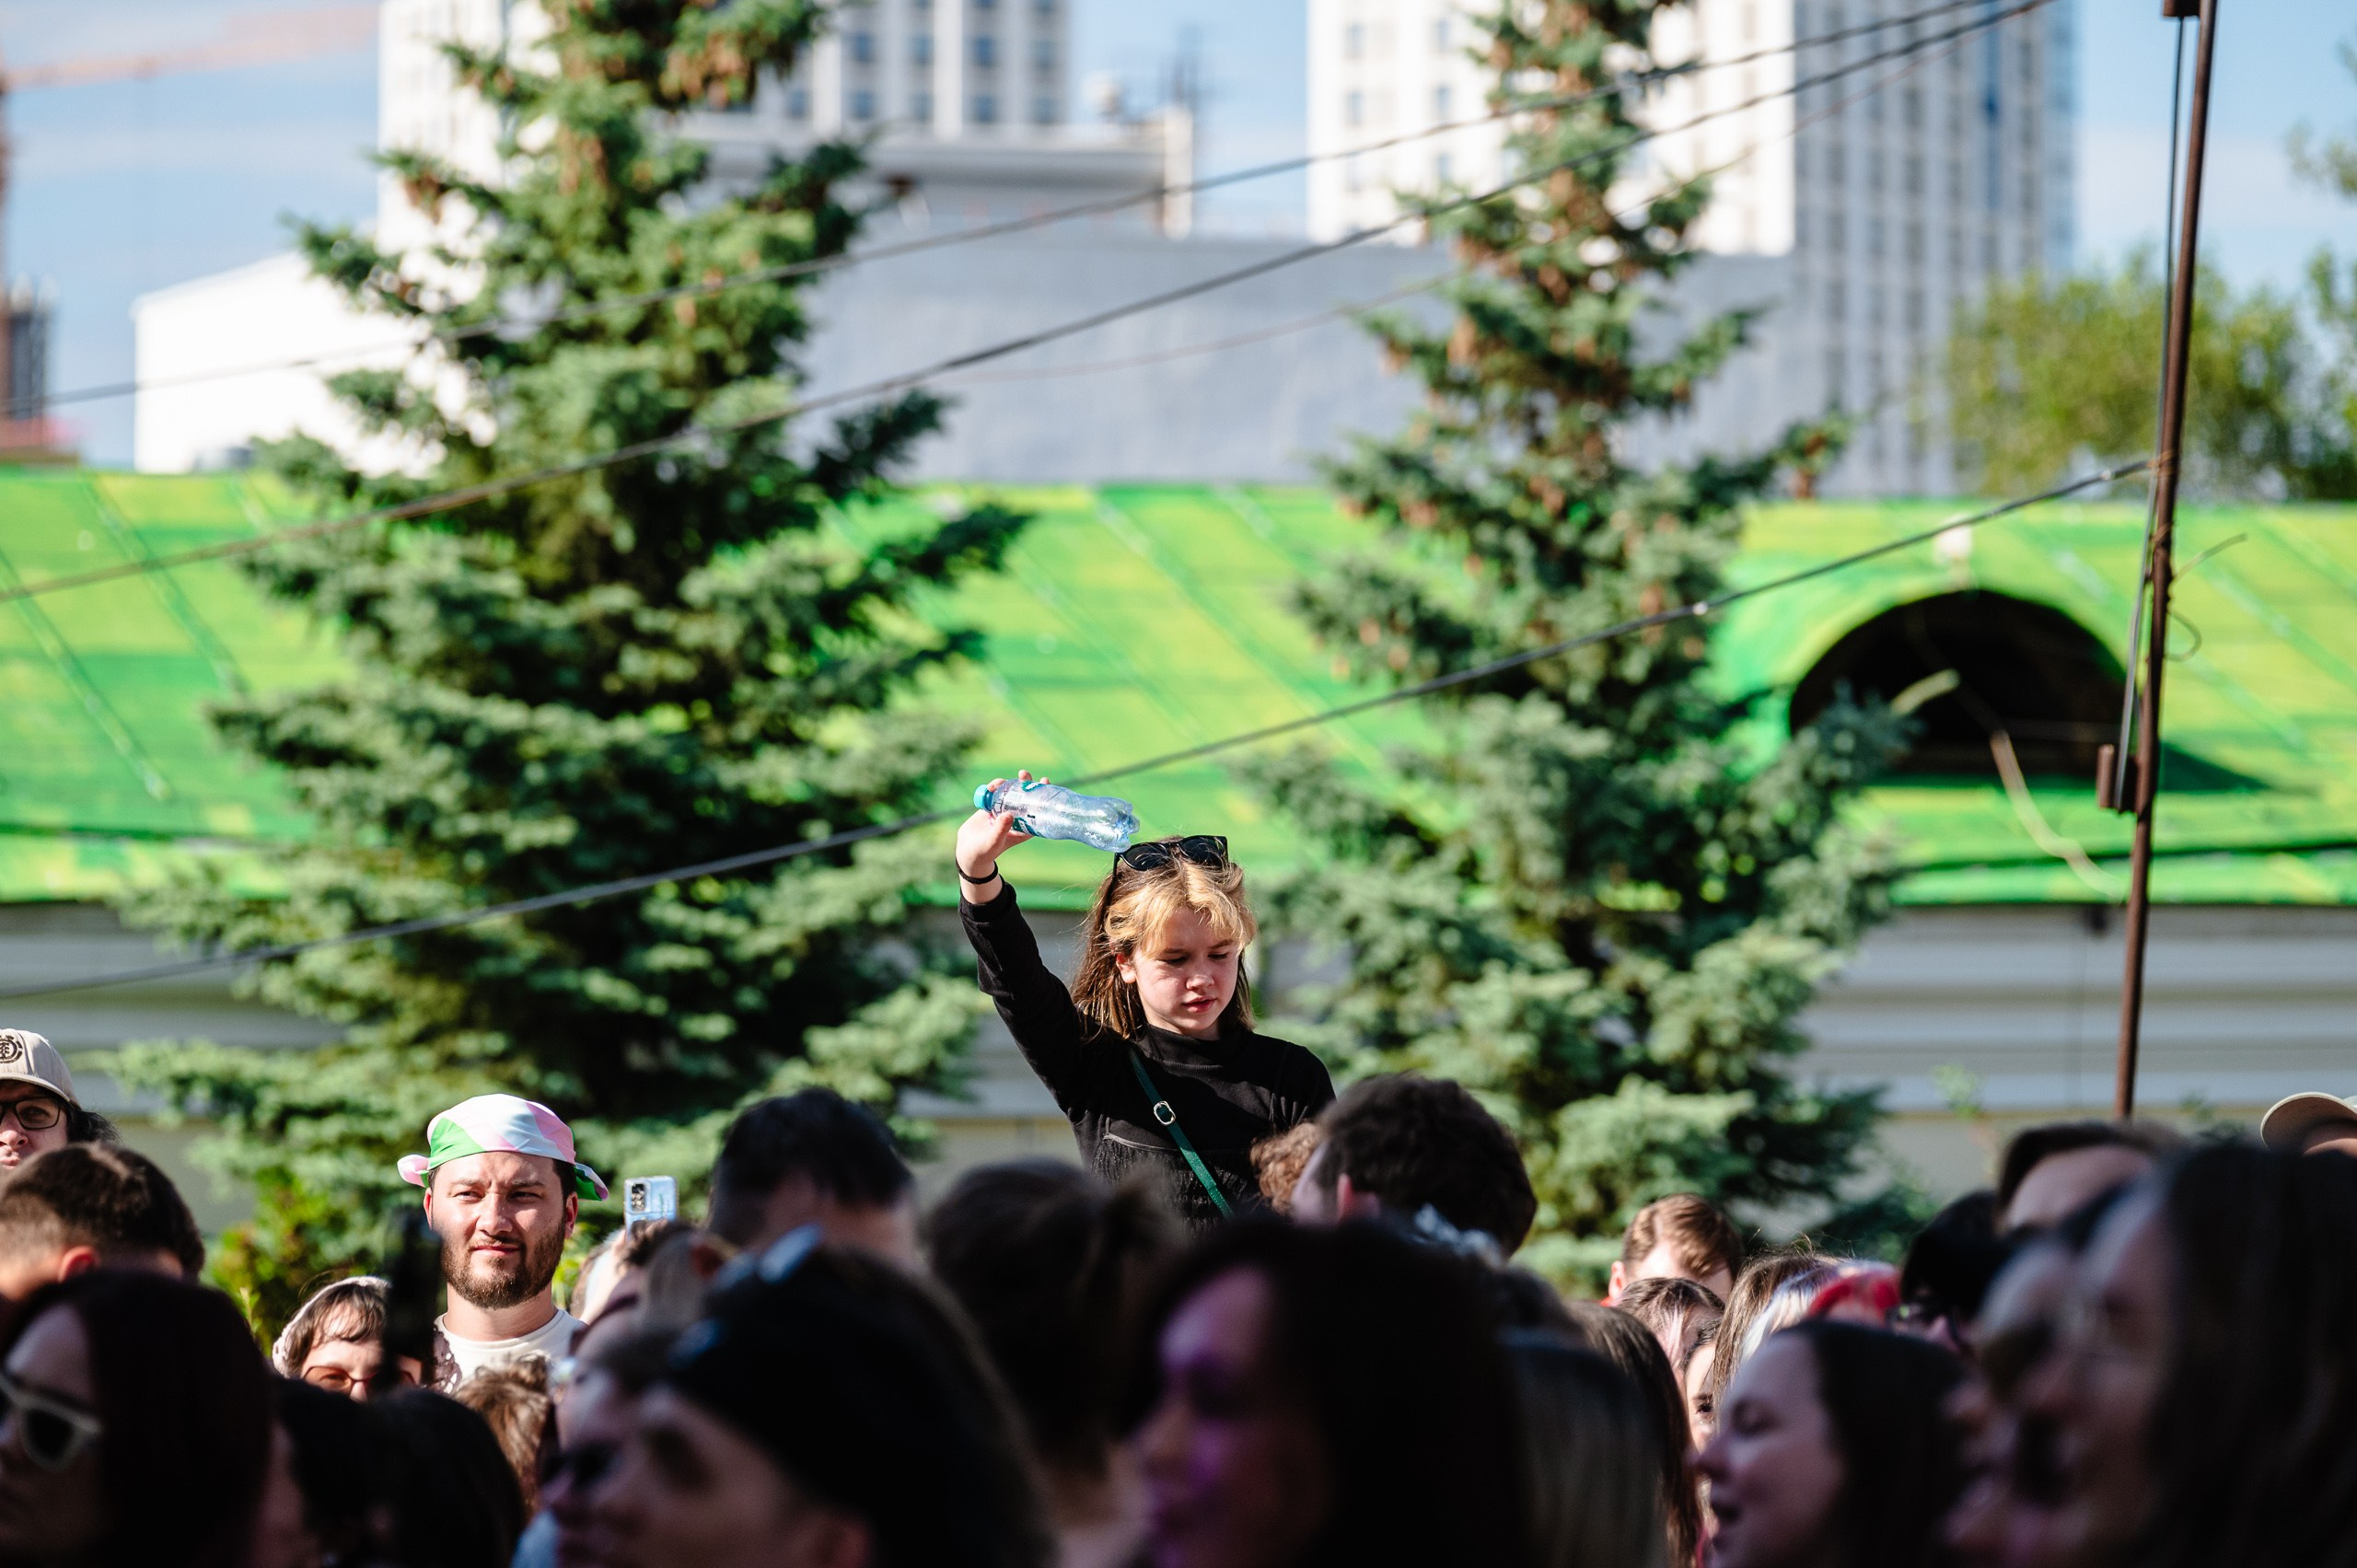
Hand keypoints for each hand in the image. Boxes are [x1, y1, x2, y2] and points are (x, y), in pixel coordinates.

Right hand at [955, 772, 1040, 896]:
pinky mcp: (992, 806)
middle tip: (1023, 775)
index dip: (1043, 795)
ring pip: (1010, 792)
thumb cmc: (985, 850)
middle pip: (1025, 796)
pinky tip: (990, 787)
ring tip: (995, 785)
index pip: (1038, 810)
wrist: (968, 850)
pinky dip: (994, 787)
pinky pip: (996, 793)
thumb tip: (1009, 814)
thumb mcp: (994, 841)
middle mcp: (1016, 817)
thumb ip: (1001, 829)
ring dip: (1006, 783)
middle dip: (1026, 783)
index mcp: (1024, 827)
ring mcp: (1004, 810)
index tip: (1044, 781)